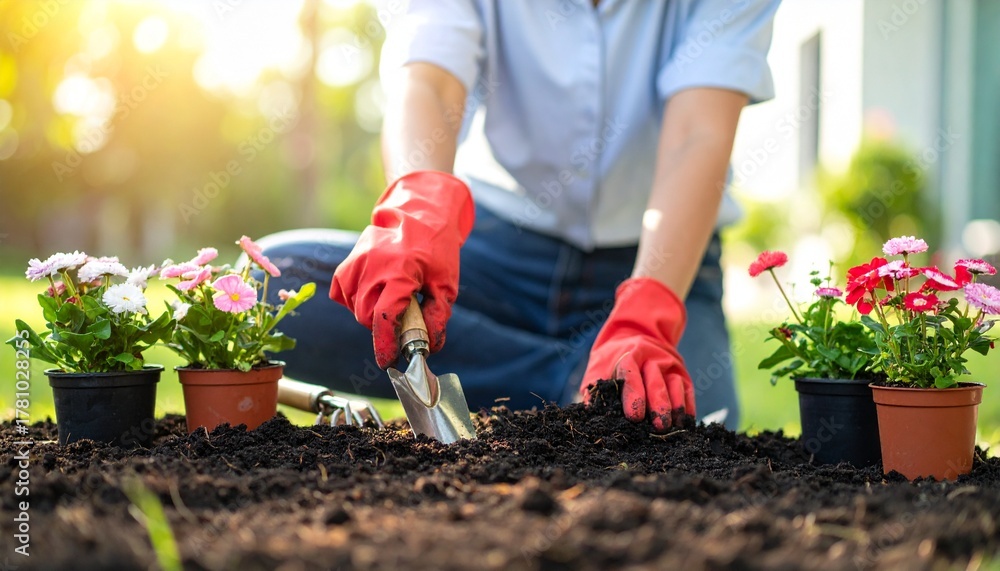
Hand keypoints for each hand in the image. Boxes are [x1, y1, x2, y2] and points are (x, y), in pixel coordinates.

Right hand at [330, 171, 473, 367]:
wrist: (421, 212)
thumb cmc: (438, 249)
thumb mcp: (447, 284)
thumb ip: (438, 316)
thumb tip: (430, 347)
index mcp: (399, 272)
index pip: (383, 318)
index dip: (384, 344)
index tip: (387, 361)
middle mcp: (373, 265)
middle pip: (366, 315)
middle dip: (381, 327)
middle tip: (400, 323)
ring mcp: (357, 260)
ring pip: (352, 306)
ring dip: (368, 314)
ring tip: (389, 303)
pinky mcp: (349, 259)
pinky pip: (341, 292)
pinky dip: (353, 300)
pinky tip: (372, 294)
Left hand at [581, 278, 694, 431]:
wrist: (636, 333)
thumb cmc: (612, 360)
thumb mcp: (599, 368)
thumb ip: (596, 389)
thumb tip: (592, 413)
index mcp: (629, 355)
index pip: (631, 374)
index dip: (634, 395)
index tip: (634, 417)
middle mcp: (652, 357)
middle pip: (656, 382)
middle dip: (659, 405)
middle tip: (659, 427)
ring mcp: (670, 364)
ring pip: (675, 384)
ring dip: (676, 407)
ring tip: (674, 428)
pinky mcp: (682, 372)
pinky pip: (687, 390)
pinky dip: (687, 406)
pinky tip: (685, 424)